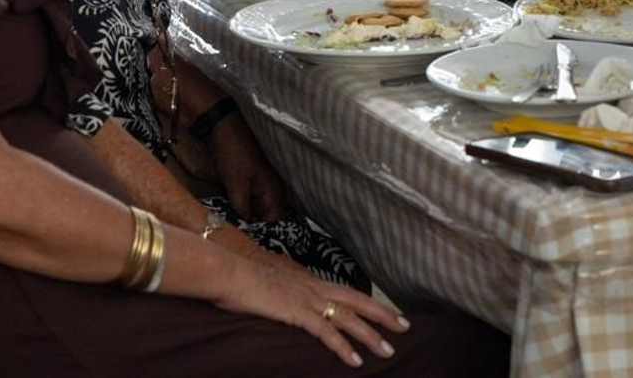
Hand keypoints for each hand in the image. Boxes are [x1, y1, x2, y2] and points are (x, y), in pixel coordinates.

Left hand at [207, 114, 288, 222]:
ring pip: (259, 205)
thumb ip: (243, 208)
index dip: (262, 230)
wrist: (222, 125)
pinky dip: (244, 203)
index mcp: (275, 188)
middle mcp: (274, 186)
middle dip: (255, 222)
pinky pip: (252, 196)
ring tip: (234, 221)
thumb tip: (246, 226)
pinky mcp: (252, 176)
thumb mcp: (235, 184)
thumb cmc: (232, 152)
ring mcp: (263, 181)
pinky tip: (233, 207)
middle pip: (268, 214)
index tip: (247, 236)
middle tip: (238, 230)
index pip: (276, 220)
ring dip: (248, 212)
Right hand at [215, 256, 409, 368]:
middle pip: (357, 301)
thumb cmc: (242, 279)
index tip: (386, 312)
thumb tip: (286, 301)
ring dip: (370, 336)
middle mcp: (313, 288)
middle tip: (405, 327)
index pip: (347, 292)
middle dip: (383, 315)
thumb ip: (284, 293)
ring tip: (388, 351)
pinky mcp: (296, 313)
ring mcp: (307, 300)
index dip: (368, 303)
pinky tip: (355, 361)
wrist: (227, 272)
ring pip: (348, 319)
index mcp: (308, 282)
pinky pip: (326, 333)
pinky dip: (343, 347)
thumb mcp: (270, 285)